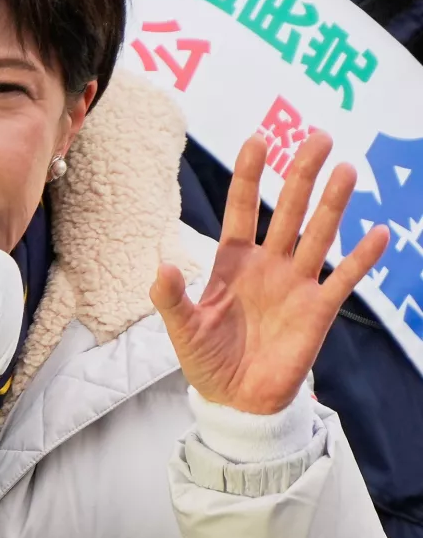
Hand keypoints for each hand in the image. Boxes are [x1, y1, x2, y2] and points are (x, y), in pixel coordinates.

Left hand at [151, 132, 388, 414]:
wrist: (237, 400)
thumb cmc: (207, 359)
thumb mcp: (182, 328)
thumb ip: (171, 297)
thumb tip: (160, 267)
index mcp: (231, 261)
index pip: (240, 209)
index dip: (248, 176)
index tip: (257, 140)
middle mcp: (267, 264)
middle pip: (286, 210)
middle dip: (301, 176)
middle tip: (318, 137)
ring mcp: (295, 284)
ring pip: (317, 235)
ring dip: (332, 204)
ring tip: (346, 170)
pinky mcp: (318, 310)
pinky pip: (343, 280)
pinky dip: (360, 259)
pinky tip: (377, 233)